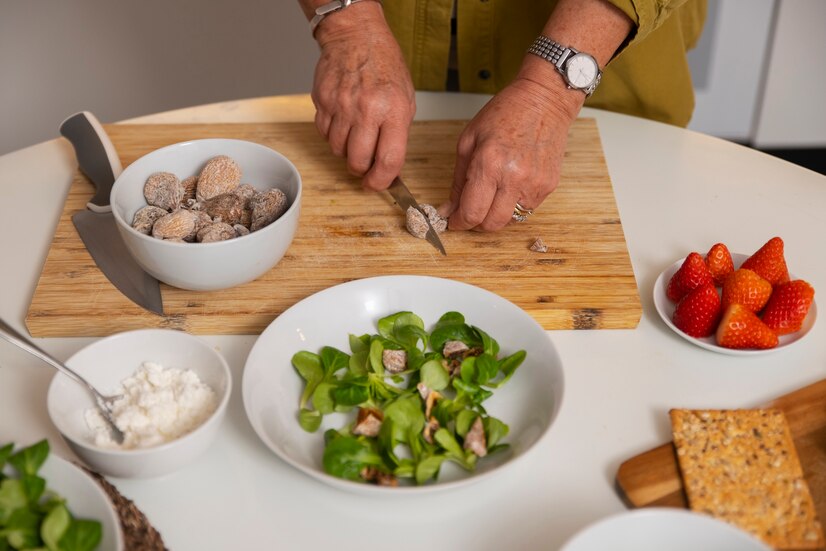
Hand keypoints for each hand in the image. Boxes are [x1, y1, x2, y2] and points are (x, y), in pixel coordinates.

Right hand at [311, 9, 414, 190]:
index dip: (382, 181)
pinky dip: (332, 134)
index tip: (377, 184)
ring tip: (355, 134)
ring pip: (337, 151)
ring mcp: (341, 106)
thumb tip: (388, 167)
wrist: (356, 37)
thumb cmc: (385, 67)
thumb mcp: (405, 99)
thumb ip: (397, 135)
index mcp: (393, 110)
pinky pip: (324, 134)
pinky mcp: (322, 102)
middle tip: (365, 164)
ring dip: (346, 150)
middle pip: (357, 161)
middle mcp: (366, 110)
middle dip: (361, 170)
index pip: (388, 160)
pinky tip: (343, 120)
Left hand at [442, 76, 580, 230]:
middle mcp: (514, 178)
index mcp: (489, 164)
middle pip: (491, 224)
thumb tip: (449, 209)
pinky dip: (513, 206)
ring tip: (491, 196)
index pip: (471, 212)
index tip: (454, 221)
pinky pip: (526, 210)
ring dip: (495, 216)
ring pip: (510, 221)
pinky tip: (509, 187)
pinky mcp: (548, 186)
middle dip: (476, 224)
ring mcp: (534, 184)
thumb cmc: (505, 113)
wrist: (544, 100)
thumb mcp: (469, 140)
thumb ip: (458, 180)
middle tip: (470, 212)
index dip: (459, 222)